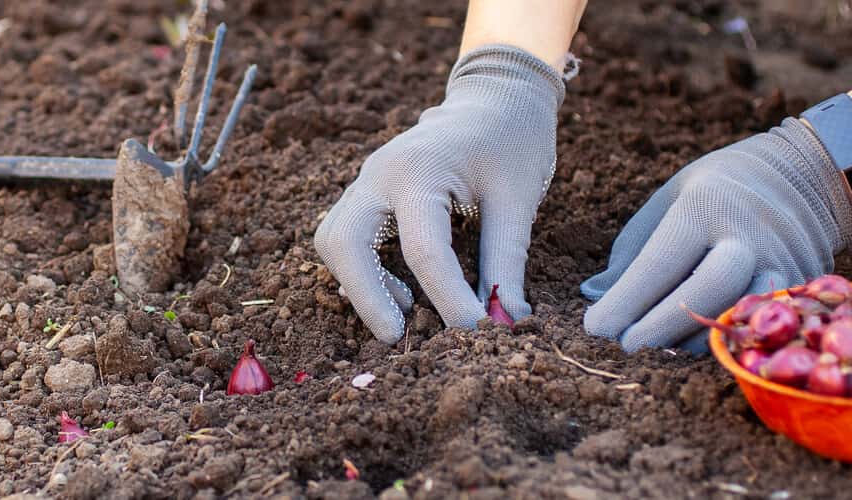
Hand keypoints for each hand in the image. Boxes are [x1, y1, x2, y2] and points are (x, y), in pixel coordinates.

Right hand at [315, 45, 565, 342]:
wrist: (496, 97)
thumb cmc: (512, 141)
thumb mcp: (518, 201)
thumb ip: (506, 263)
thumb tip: (506, 322)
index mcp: (420, 170)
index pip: (424, 251)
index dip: (450, 301)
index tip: (476, 333)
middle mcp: (379, 173)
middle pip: (344, 242)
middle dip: (367, 297)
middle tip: (400, 337)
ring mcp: (366, 180)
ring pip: (333, 240)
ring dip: (359, 284)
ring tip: (406, 314)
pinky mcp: (367, 192)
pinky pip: (345, 236)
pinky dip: (363, 270)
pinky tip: (405, 293)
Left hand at [580, 118, 851, 351]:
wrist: (807, 173)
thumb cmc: (718, 190)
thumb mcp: (670, 200)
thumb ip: (634, 250)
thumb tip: (595, 297)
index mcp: (706, 206)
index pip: (662, 261)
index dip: (626, 300)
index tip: (595, 326)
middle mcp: (748, 234)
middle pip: (708, 288)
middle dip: (662, 323)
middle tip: (627, 344)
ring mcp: (782, 261)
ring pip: (741, 312)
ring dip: (695, 338)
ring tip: (662, 347)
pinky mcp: (804, 286)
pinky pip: (763, 323)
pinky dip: (727, 337)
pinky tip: (699, 343)